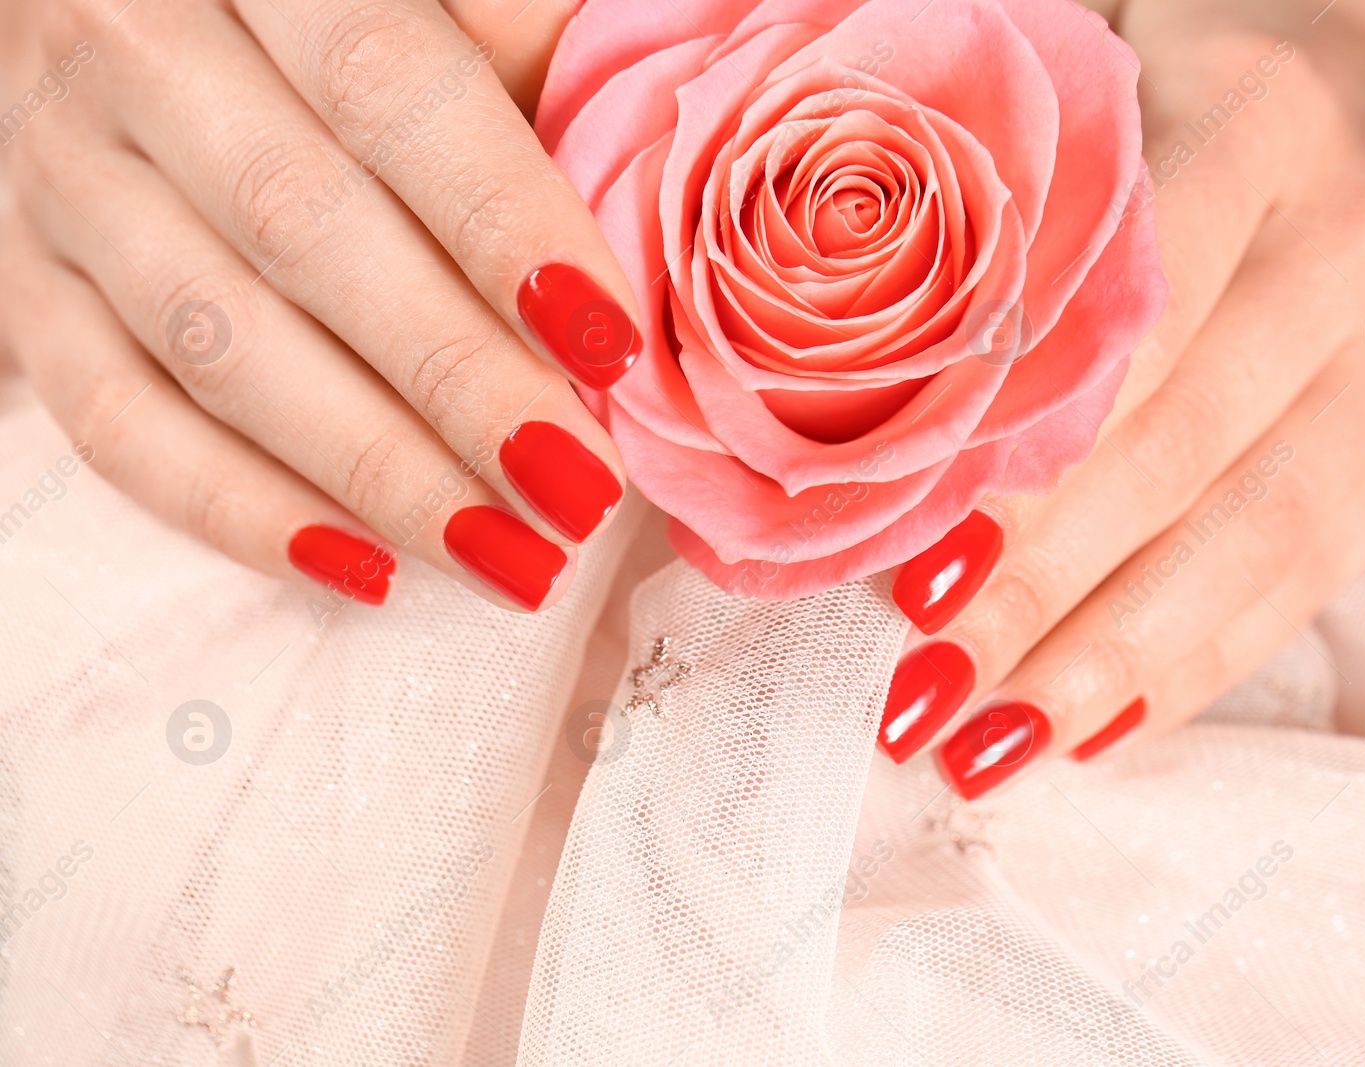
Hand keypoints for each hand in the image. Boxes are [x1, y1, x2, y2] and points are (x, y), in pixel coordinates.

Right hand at [0, 0, 635, 613]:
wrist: (136, 12)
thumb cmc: (339, 15)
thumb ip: (523, 51)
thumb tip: (646, 195)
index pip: (386, 87)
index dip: (503, 223)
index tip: (610, 345)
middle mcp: (129, 48)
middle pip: (300, 232)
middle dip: (456, 380)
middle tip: (576, 489)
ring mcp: (58, 174)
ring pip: (215, 346)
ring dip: (375, 470)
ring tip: (508, 558)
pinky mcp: (28, 286)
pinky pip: (115, 422)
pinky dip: (242, 510)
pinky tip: (367, 570)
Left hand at [878, 0, 1364, 796]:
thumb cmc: (1170, 108)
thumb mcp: (1088, 133)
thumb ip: (1006, 254)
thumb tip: (873, 450)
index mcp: (1261, 122)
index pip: (1124, 321)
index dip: (1019, 458)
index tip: (911, 566)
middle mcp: (1353, 235)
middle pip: (1182, 446)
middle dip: (1040, 587)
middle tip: (922, 684)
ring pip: (1252, 536)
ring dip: (1107, 658)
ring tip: (990, 740)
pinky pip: (1304, 581)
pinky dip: (1191, 665)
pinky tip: (1092, 723)